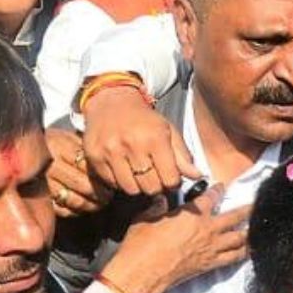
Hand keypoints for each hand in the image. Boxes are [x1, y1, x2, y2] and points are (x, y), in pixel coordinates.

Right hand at [46, 128, 112, 216]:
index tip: (114, 181)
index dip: (106, 177)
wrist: (20, 149)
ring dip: (93, 205)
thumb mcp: (68, 137)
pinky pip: (63, 210)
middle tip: (110, 194)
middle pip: (86, 186)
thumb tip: (113, 162)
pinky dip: (77, 211)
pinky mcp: (41, 198)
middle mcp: (51, 165)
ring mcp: (44, 184)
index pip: (90, 167)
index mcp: (60, 146)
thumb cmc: (53, 143)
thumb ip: (85, 147)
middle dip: (103, 194)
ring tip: (100, 202)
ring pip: (76, 201)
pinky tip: (84, 206)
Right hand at [81, 83, 200, 196]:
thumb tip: (198, 176)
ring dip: (138, 186)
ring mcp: (110, 151)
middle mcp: (131, 144)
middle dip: (156, 186)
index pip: (170, 179)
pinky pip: (111, 183)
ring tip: (139, 174)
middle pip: (151, 187)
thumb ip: (183, 156)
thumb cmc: (144, 120)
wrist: (111, 102)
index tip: (170, 178)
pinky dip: (119, 181)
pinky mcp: (94, 156)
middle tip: (154, 176)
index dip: (173, 183)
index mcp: (154, 138)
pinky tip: (124, 169)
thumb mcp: (168, 131)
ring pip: (131, 189)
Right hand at [102, 185, 250, 292]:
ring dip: (251, 231)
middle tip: (258, 204)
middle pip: (235, 216)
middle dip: (248, 209)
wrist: (143, 271)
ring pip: (240, 237)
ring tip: (261, 227)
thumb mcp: (145, 218)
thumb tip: (161, 199)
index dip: (218, 190)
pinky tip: (251, 251)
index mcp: (192, 213)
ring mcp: (212, 247)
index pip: (211, 197)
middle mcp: (207, 228)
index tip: (222, 187)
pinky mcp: (211, 264)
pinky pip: (234, 258)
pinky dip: (245, 253)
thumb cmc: (140, 243)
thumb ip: (157, 207)